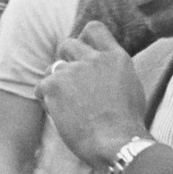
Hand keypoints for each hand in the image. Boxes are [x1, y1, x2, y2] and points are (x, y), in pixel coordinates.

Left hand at [35, 22, 148, 168]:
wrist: (116, 143)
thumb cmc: (127, 126)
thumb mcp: (131, 90)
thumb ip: (115, 73)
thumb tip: (105, 71)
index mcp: (116, 58)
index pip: (94, 29)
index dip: (84, 39)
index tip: (82, 54)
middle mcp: (94, 58)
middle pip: (68, 44)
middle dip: (65, 61)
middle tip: (68, 84)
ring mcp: (73, 69)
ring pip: (52, 68)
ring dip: (56, 85)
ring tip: (68, 109)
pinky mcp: (54, 84)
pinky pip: (41, 87)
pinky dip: (46, 101)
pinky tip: (60, 117)